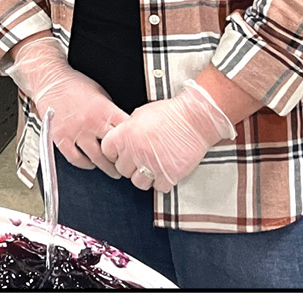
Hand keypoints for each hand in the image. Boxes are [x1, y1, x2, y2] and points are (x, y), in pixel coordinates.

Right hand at [4, 36, 130, 175]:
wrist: (50, 79)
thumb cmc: (74, 84)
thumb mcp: (101, 93)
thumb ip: (111, 112)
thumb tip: (123, 128)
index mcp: (104, 110)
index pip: (126, 133)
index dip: (133, 143)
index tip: (135, 148)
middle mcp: (91, 122)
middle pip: (114, 150)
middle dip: (122, 159)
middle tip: (126, 164)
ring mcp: (75, 131)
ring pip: (97, 159)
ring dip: (107, 167)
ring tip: (113, 170)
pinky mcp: (61, 137)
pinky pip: (76, 159)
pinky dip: (85, 165)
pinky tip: (90, 164)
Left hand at [101, 80, 234, 192]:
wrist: (195, 119)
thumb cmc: (169, 113)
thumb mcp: (139, 115)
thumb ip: (127, 130)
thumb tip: (121, 141)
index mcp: (124, 134)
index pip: (107, 152)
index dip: (115, 153)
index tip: (123, 153)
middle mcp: (135, 151)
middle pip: (122, 170)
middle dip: (130, 166)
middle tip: (142, 160)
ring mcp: (151, 164)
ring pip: (138, 183)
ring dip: (145, 177)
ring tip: (154, 167)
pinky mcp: (169, 175)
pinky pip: (159, 188)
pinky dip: (163, 182)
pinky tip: (167, 172)